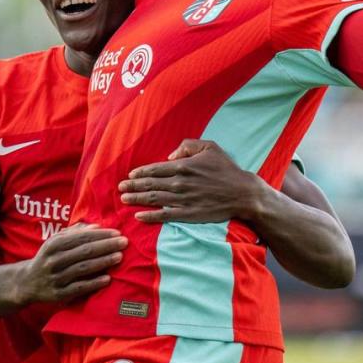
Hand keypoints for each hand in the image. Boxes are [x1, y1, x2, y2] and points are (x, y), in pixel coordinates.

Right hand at [20, 224, 125, 302]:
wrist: (27, 282)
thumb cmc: (48, 258)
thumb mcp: (55, 242)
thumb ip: (74, 233)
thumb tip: (96, 226)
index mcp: (54, 245)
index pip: (81, 237)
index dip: (101, 235)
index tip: (117, 233)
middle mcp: (54, 260)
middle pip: (85, 251)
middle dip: (106, 246)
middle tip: (124, 242)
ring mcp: (56, 278)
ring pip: (83, 268)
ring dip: (103, 262)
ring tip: (119, 257)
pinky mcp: (58, 294)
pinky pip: (79, 288)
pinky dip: (94, 283)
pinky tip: (107, 279)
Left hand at [118, 139, 263, 222]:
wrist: (242, 193)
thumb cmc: (226, 169)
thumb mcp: (210, 147)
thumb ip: (188, 146)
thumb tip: (170, 155)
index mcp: (183, 166)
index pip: (154, 169)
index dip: (140, 173)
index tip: (129, 176)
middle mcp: (179, 183)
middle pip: (150, 185)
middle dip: (132, 186)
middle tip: (120, 188)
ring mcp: (183, 200)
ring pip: (154, 199)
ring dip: (136, 199)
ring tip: (124, 199)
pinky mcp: (188, 214)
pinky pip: (164, 216)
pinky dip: (150, 216)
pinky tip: (139, 216)